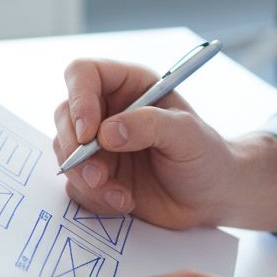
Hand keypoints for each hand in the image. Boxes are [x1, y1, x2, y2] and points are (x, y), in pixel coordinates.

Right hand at [52, 58, 239, 228]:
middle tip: (98, 174)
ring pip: (65, 152)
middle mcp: (107, 110)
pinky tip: (124, 202)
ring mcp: (99, 145)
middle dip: (73, 148)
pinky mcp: (97, 175)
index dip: (78, 98)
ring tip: (120, 195)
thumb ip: (149, 126)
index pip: (84, 74)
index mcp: (128, 85)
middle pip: (64, 114)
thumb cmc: (206, 155)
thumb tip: (106, 133)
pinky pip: (75, 184)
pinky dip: (94, 198)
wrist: (212, 197)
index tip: (87, 132)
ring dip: (85, 178)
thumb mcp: (186, 133)